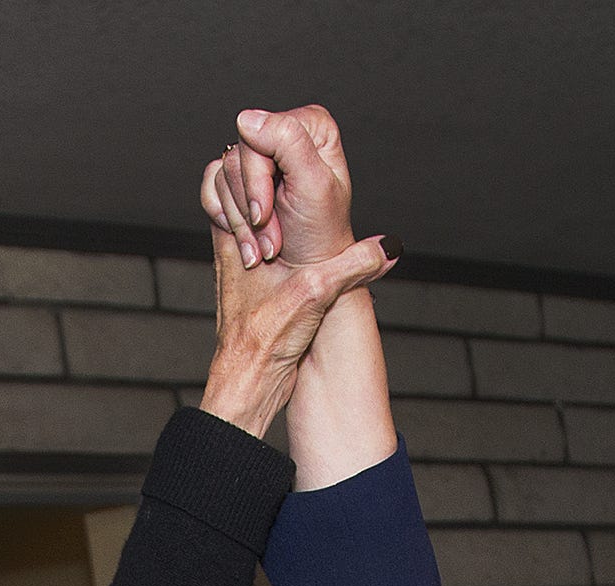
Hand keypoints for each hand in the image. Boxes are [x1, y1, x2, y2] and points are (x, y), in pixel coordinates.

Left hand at [196, 146, 394, 440]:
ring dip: (272, 219)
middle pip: (233, 185)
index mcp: (232, 236)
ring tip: (295, 237)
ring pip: (244, 216)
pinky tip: (297, 261)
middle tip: (289, 208)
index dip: (253, 169)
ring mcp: (235, 264)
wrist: (246, 386)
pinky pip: (255, 245)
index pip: (226, 171)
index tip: (281, 192)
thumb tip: (388, 247)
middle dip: (263, 188)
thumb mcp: (315, 293)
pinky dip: (276, 243)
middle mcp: (228, 245)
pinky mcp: (246, 285)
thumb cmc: (262, 342)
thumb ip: (352, 266)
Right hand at [212, 105, 355, 268]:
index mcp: (310, 128)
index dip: (258, 177)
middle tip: (270, 238)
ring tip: (264, 243)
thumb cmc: (320, 236)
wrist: (306, 272)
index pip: (261, 132)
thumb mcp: (314, 185)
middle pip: (239, 155)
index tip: (266, 214)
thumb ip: (287, 141)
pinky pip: (210, 185)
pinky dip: (224, 216)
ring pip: (224, 174)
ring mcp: (257, 159)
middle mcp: (282, 137)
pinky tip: (245, 234)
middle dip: (250, 205)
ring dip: (241, 219)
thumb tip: (246, 119)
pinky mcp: (237, 180)